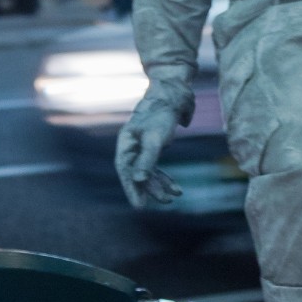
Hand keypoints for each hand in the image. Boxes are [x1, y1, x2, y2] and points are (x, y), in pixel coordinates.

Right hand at [115, 80, 194, 209]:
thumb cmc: (162, 114)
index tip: (139, 205)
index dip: (131, 188)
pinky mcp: (153, 148)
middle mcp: (132, 146)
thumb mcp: (155, 138)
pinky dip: (165, 178)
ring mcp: (142, 148)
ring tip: (174, 197)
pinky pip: (156, 168)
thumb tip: (138, 180)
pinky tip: (176, 189)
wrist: (174, 95)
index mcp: (126, 142)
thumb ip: (147, 159)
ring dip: (160, 185)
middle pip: (137, 173)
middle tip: (163, 203)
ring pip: (148, 173)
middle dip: (150, 189)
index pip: (125, 170)